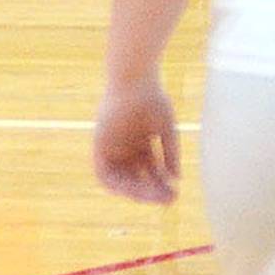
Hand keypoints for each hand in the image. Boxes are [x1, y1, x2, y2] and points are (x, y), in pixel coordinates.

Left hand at [93, 78, 179, 204]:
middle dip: (152, 191)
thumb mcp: (165, 128)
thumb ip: (170, 153)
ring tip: (157, 197)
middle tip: (170, 200)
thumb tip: (177, 179)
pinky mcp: (98, 142)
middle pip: (137, 177)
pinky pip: (103, 173)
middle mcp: (125, 145)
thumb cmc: (152, 96)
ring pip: (123, 179)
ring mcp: (112, 144)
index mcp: (140, 139)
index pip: (149, 170)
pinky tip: (134, 190)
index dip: (159, 184)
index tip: (174, 192)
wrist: (133, 75)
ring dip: (138, 192)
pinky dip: (116, 184)